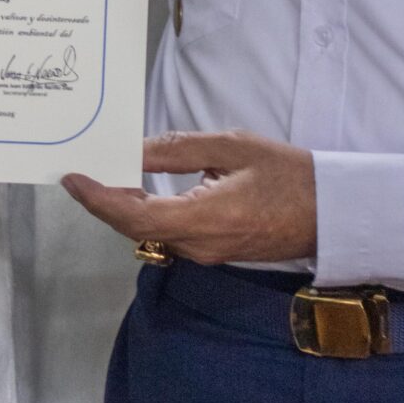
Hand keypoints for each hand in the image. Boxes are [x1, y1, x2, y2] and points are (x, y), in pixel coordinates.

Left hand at [62, 129, 316, 264]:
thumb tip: (133, 150)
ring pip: (149, 232)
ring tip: (104, 172)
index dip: (97, 198)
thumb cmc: (288, 174)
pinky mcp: (213, 253)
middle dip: (103, 199)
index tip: (72, 177)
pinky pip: (167, 234)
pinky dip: (144, 213)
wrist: (331, 213)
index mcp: (203, 218)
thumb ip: (178, 150)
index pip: (134, 215)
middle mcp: (198, 246)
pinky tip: (137, 189)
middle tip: (81, 168)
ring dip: (123, 206)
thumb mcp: (232, 148)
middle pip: (134, 227)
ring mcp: (206, 254)